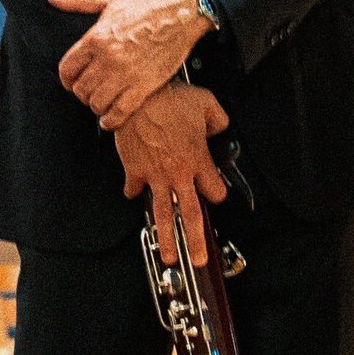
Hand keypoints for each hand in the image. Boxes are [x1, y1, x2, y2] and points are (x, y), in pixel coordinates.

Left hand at [45, 0, 209, 123]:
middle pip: (80, 89)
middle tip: (89, 91)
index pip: (67, 68)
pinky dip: (112, 120)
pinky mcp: (145, 85)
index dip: (66, 78)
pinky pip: (120, 112)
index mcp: (97, 37)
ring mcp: (126, 74)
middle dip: (82, 93)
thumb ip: (77, 1)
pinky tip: (110, 118)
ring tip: (101, 101)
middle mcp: (109, 58)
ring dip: (96, 106)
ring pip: (97, 103)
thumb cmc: (149, 4)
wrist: (182, 12)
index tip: (71, 80)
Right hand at [112, 81, 230, 268]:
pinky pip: (134, 190)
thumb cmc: (168, 97)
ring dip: (166, 238)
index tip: (215, 195)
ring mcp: (154, 175)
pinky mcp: (134, 170)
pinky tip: (134, 194)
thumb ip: (218, 120)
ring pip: (162, 214)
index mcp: (198, 160)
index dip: (217, 194)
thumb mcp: (206, 103)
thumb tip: (219, 128)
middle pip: (190, 215)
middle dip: (196, 241)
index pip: (214, 191)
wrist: (136, 96)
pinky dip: (134, 193)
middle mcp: (178, 174)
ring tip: (168, 256)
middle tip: (198, 258)